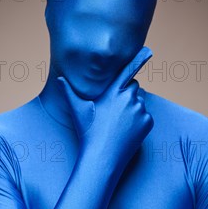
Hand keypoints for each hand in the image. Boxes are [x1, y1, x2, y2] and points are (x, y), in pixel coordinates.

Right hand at [56, 46, 153, 168]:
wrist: (102, 157)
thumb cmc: (88, 133)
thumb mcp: (77, 111)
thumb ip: (69, 92)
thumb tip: (60, 79)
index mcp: (112, 92)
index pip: (127, 71)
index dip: (138, 60)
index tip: (148, 51)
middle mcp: (128, 99)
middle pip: (133, 86)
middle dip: (127, 93)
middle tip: (115, 109)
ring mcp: (140, 111)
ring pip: (139, 101)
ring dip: (133, 107)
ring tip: (119, 123)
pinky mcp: (147, 122)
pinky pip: (146, 116)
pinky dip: (139, 121)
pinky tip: (127, 130)